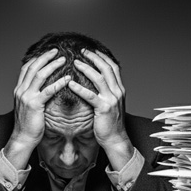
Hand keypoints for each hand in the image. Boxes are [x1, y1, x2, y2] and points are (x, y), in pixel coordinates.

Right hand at [4, 49, 69, 168]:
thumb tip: (43, 89)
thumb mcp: (28, 106)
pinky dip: (58, 82)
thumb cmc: (29, 125)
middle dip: (45, 57)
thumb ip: (33, 95)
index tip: (48, 53)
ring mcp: (27, 97)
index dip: (37, 59)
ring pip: (39, 75)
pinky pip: (48, 90)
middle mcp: (21, 90)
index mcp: (19, 90)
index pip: (26, 68)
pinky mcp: (34, 104)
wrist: (23, 138)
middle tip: (57, 51)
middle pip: (33, 67)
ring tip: (63, 60)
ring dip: (52, 65)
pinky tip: (67, 78)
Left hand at [69, 50, 133, 170]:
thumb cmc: (110, 123)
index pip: (113, 67)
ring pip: (99, 78)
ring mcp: (111, 100)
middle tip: (82, 51)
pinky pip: (90, 95)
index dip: (102, 57)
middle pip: (107, 68)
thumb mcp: (110, 105)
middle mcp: (117, 92)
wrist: (115, 139)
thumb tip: (96, 83)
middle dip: (94, 58)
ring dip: (86, 68)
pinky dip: (80, 88)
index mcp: (119, 90)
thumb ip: (106, 93)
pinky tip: (70, 83)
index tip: (92, 51)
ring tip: (75, 63)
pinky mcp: (104, 109)